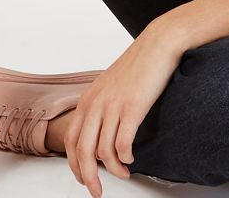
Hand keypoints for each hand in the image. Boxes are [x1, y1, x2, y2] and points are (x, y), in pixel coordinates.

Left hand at [63, 24, 182, 197]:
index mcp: (89, 98)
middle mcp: (96, 103)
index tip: (83, 178)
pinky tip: (132, 158)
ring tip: (123, 172)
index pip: (71, 139)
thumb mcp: (110, 85)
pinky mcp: (133, 107)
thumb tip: (100, 134)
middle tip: (97, 191)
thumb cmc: (138, 64)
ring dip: (113, 168)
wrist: (157, 44)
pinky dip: (126, 157)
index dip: (74, 164)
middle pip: (82, 151)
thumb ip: (101, 106)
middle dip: (88, 176)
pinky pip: (123, 144)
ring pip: (104, 151)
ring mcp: (113, 105)